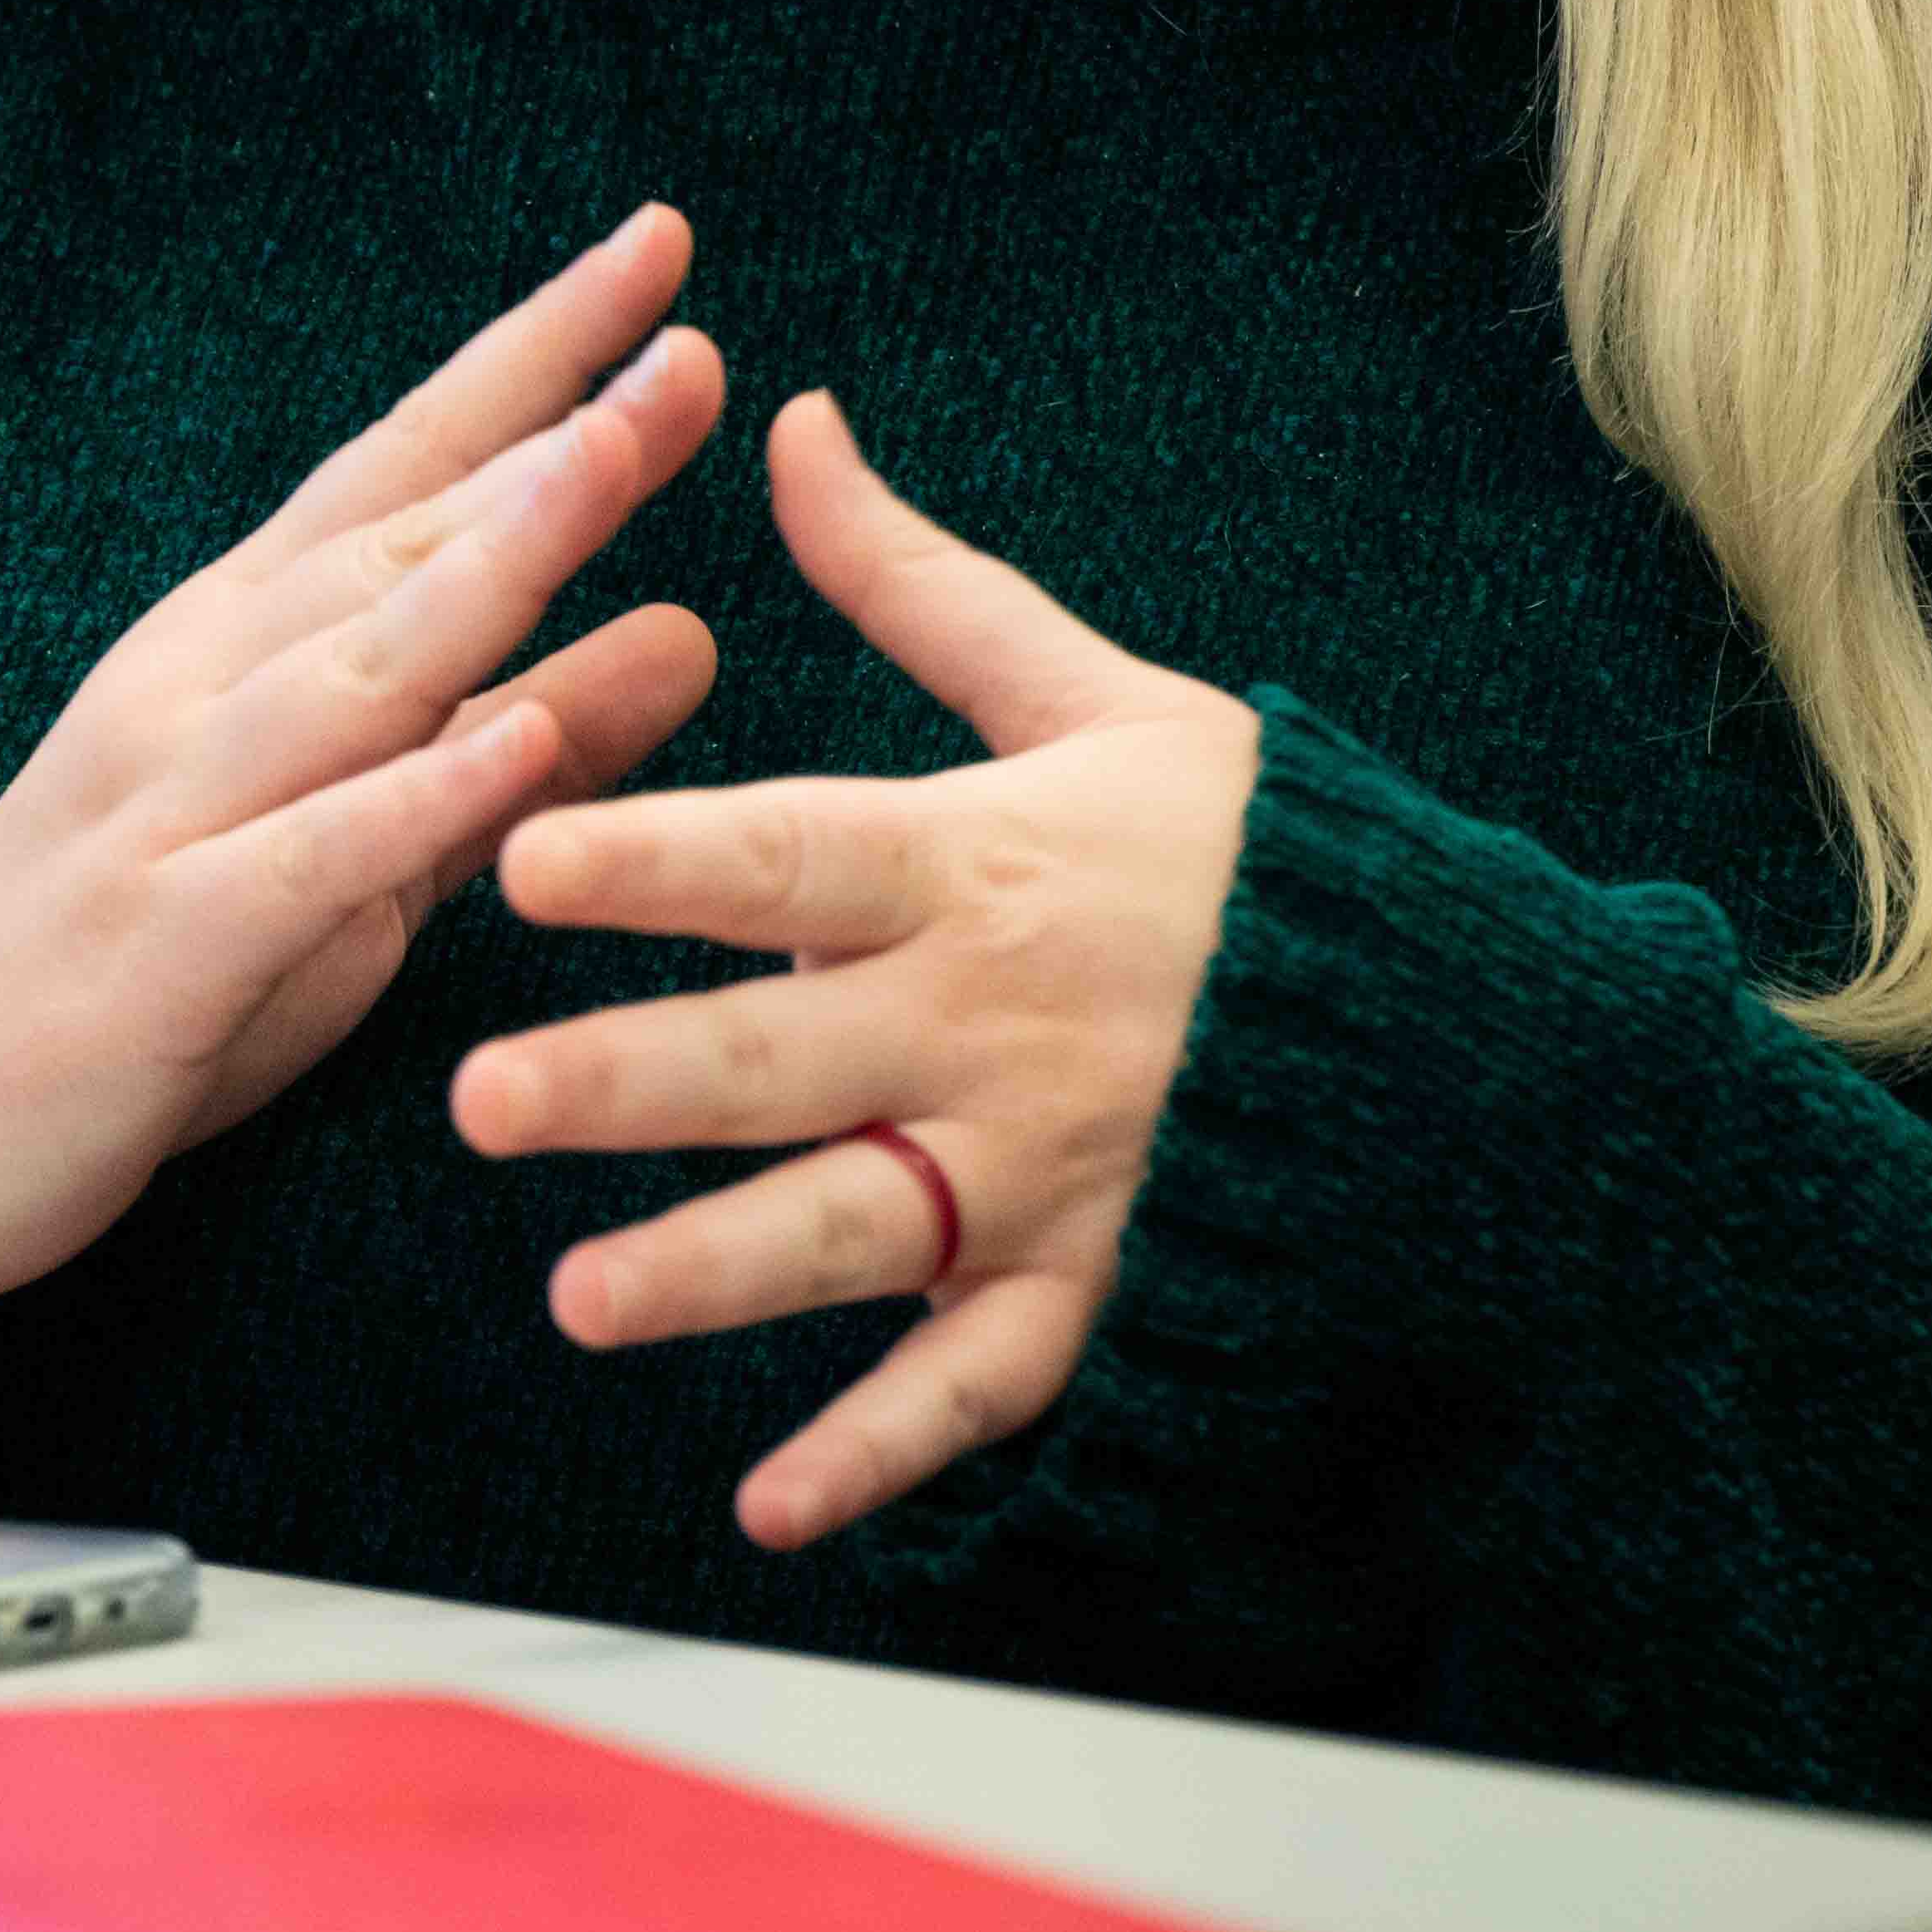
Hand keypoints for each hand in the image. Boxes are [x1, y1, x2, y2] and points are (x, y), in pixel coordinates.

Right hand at [0, 207, 726, 1310]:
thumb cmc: (148, 959)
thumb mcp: (364, 848)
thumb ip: (518, 742)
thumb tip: (698, 627)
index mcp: (249, 638)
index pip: (410, 461)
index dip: (537, 356)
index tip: (660, 248)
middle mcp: (205, 682)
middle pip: (398, 532)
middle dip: (549, 432)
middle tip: (694, 343)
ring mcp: (171, 800)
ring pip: (354, 663)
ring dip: (487, 561)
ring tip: (612, 462)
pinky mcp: (160, 942)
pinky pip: (305, 858)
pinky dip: (413, 797)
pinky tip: (519, 742)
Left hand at [448, 390, 1259, 1549]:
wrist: (1455, 1018)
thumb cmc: (1242, 840)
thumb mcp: (1089, 689)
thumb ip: (913, 580)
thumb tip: (791, 422)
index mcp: (972, 864)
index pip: (786, 857)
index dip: (654, 854)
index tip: (521, 854)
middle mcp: (987, 1028)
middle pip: (778, 1057)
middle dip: (624, 1083)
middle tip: (476, 1100)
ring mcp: (1040, 1174)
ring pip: (850, 1234)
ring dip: (710, 1274)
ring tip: (576, 1301)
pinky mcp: (1092, 1290)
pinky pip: (976, 1389)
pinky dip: (880, 1455)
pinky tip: (766, 1510)